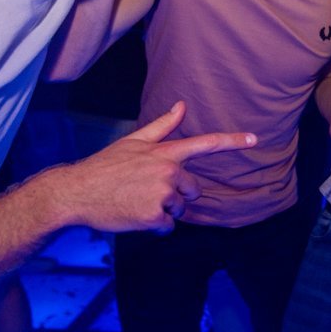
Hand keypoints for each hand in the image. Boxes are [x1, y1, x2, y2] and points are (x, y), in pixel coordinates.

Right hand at [46, 101, 255, 232]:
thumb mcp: (134, 141)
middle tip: (145, 190)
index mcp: (165, 153)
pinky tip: (133, 215)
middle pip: (193, 189)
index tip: (255, 139)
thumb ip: (163, 126)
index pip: (205, 144)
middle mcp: (168, 171)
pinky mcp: (153, 216)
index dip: (233, 141)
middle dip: (176, 194)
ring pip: (179, 209)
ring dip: (163, 210)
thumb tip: (181, 105)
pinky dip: (153, 225)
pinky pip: (166, 226)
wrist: (76, 192)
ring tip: (136, 201)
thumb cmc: (105, 166)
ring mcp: (161, 194)